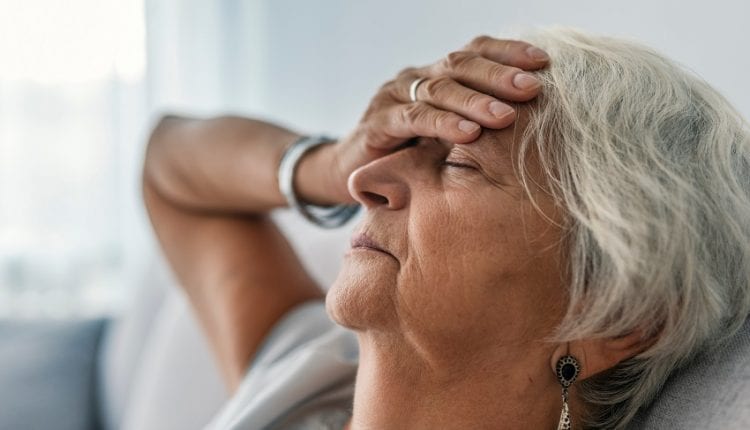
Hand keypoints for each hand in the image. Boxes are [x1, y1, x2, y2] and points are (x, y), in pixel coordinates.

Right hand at [324, 36, 548, 202]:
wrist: (353, 174)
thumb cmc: (410, 155)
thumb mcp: (447, 135)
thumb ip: (477, 122)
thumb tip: (535, 122)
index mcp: (437, 75)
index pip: (475, 51)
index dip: (508, 53)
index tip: (544, 62)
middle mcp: (416, 78)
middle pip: (460, 64)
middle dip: (499, 75)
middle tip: (533, 87)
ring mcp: (394, 97)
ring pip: (439, 89)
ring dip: (476, 101)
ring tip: (507, 116)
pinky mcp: (377, 123)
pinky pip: (414, 119)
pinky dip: (443, 124)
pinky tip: (468, 133)